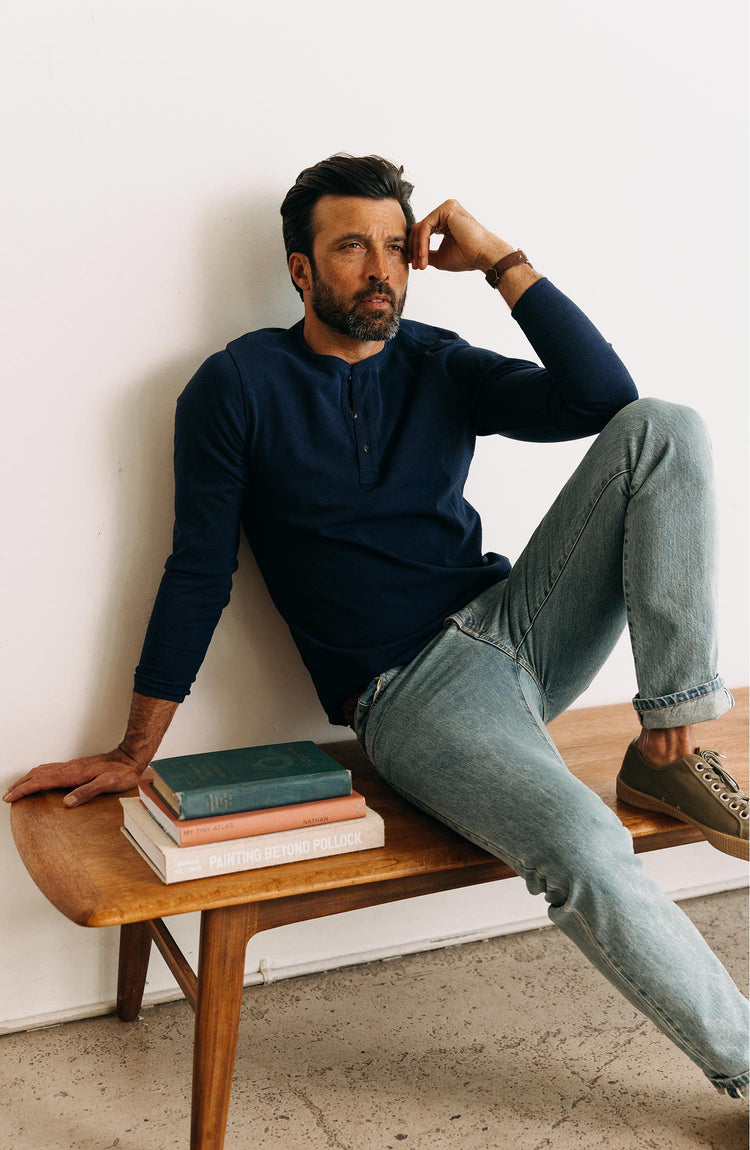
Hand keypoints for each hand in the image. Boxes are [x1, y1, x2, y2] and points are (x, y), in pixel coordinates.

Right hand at [3, 747, 146, 807]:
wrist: (130, 758)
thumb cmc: (122, 772)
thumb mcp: (108, 784)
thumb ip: (87, 792)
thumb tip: (67, 802)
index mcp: (73, 774)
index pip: (41, 781)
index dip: (24, 790)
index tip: (10, 797)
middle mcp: (69, 768)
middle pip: (37, 774)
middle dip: (20, 785)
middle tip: (7, 796)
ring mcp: (72, 767)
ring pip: (43, 770)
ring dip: (27, 779)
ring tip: (17, 789)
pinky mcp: (76, 767)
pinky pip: (51, 770)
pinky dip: (38, 776)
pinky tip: (40, 780)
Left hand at [408, 199, 509, 273]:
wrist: (482, 255)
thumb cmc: (466, 257)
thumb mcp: (440, 257)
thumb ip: (426, 253)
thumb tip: (412, 257)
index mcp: (444, 220)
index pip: (422, 232)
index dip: (415, 249)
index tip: (415, 265)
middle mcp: (445, 211)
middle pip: (419, 229)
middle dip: (414, 249)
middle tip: (415, 266)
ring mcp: (446, 208)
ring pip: (420, 228)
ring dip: (417, 248)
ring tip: (420, 264)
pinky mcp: (447, 209)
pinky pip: (426, 226)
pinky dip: (422, 243)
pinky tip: (423, 256)